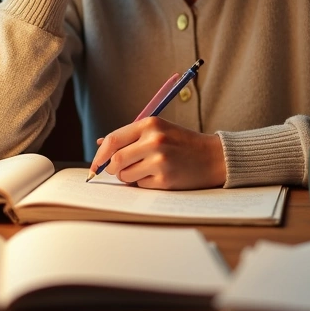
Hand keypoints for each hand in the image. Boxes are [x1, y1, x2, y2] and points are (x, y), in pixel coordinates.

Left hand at [89, 117, 227, 189]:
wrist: (214, 156)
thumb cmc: (183, 143)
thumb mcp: (158, 130)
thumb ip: (130, 136)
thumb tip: (100, 144)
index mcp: (150, 124)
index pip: (113, 140)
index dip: (100, 155)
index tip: (95, 165)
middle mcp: (154, 140)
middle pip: (115, 160)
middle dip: (112, 169)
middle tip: (118, 171)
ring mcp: (160, 160)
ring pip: (125, 175)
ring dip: (129, 177)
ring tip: (146, 170)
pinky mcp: (166, 179)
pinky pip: (141, 185)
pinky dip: (145, 183)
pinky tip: (160, 176)